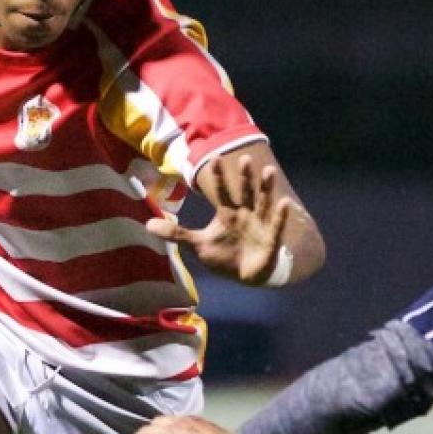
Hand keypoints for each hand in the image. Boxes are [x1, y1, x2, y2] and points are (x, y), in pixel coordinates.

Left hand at [146, 154, 291, 284]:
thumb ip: (176, 234)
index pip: (222, 191)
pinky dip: (280, 215)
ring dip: (266, 188)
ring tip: (269, 171)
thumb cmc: (224, 257)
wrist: (247, 275)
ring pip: (263, 203)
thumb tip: (147, 225)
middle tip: (244, 158)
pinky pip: (276, 225)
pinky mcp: (270, 240)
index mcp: (228, 213)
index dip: (218, 176)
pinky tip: (285, 202)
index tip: (214, 158)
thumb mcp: (198, 245)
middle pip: (245, 192)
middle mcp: (245, 214)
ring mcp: (259, 225)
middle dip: (246, 177)